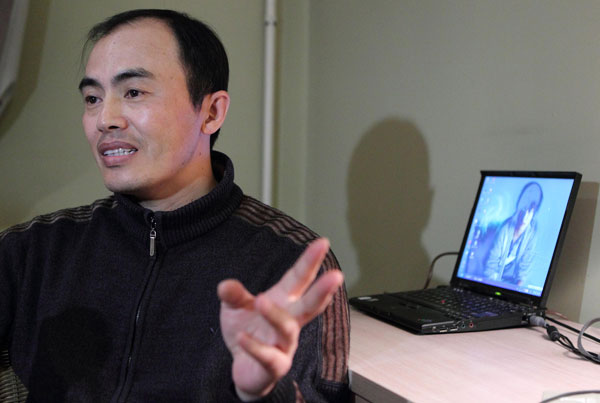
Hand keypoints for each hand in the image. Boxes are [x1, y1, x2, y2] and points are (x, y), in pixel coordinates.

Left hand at [217, 238, 343, 400]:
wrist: (245, 368)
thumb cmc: (248, 330)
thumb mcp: (235, 309)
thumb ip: (233, 296)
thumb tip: (225, 285)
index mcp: (284, 300)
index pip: (300, 278)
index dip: (311, 261)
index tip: (323, 242)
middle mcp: (290, 320)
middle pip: (310, 304)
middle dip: (322, 290)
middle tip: (336, 275)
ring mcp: (285, 344)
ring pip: (288, 329)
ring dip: (276, 314)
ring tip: (261, 300)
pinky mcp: (276, 365)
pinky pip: (268, 356)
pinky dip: (255, 346)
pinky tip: (242, 337)